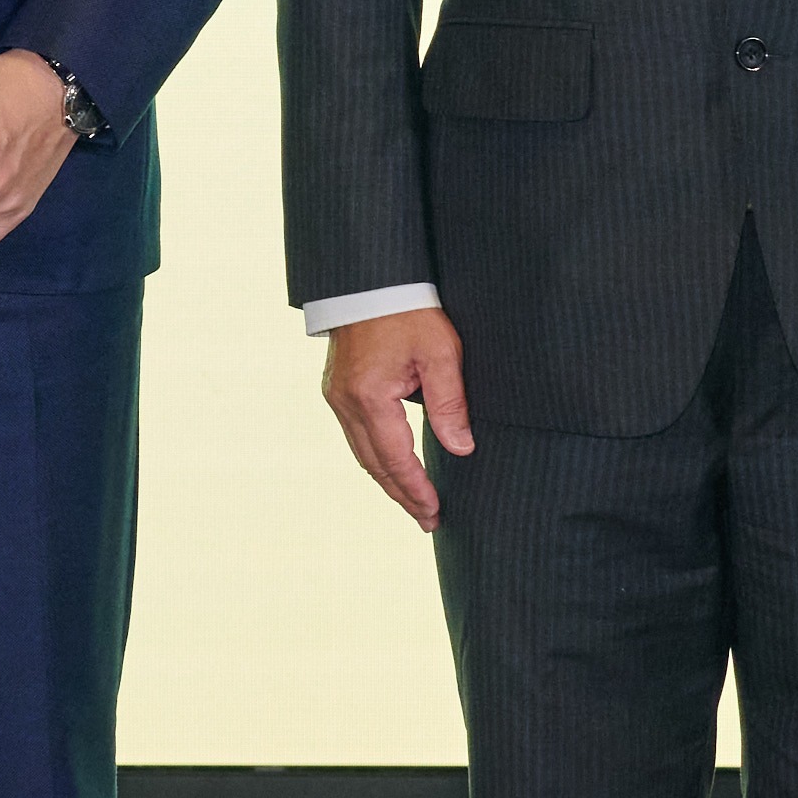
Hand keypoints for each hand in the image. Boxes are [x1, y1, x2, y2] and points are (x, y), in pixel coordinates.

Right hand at [321, 305, 472, 529]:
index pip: (396, 459)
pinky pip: (355, 435)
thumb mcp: (440, 353)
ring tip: (413, 502)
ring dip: (388, 480)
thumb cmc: (408, 311)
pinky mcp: (336, 388)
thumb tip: (461, 448)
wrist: (370, 278)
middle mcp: (345, 402)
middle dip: (402, 495)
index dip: (416, 489)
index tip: (435, 512)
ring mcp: (336, 396)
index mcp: (369, 397)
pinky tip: (393, 466)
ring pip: (362, 453)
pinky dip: (376, 457)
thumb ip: (450, 403)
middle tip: (428, 519)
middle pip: (374, 464)